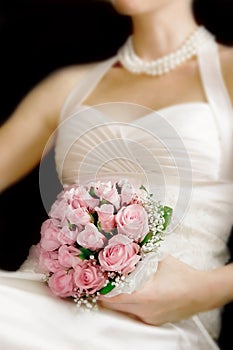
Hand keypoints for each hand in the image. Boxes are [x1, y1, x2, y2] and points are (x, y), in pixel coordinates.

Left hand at [99, 255, 213, 325]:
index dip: (102, 292)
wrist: (203, 292)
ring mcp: (151, 318)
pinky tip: (135, 294)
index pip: (115, 299)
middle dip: (107, 298)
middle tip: (103, 285)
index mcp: (145, 296)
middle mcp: (145, 311)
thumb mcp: (160, 260)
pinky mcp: (156, 321)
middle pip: (116, 308)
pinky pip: (137, 314)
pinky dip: (131, 306)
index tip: (95, 286)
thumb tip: (130, 247)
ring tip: (117, 288)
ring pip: (127, 312)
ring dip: (119, 302)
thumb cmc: (182, 275)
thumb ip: (143, 256)